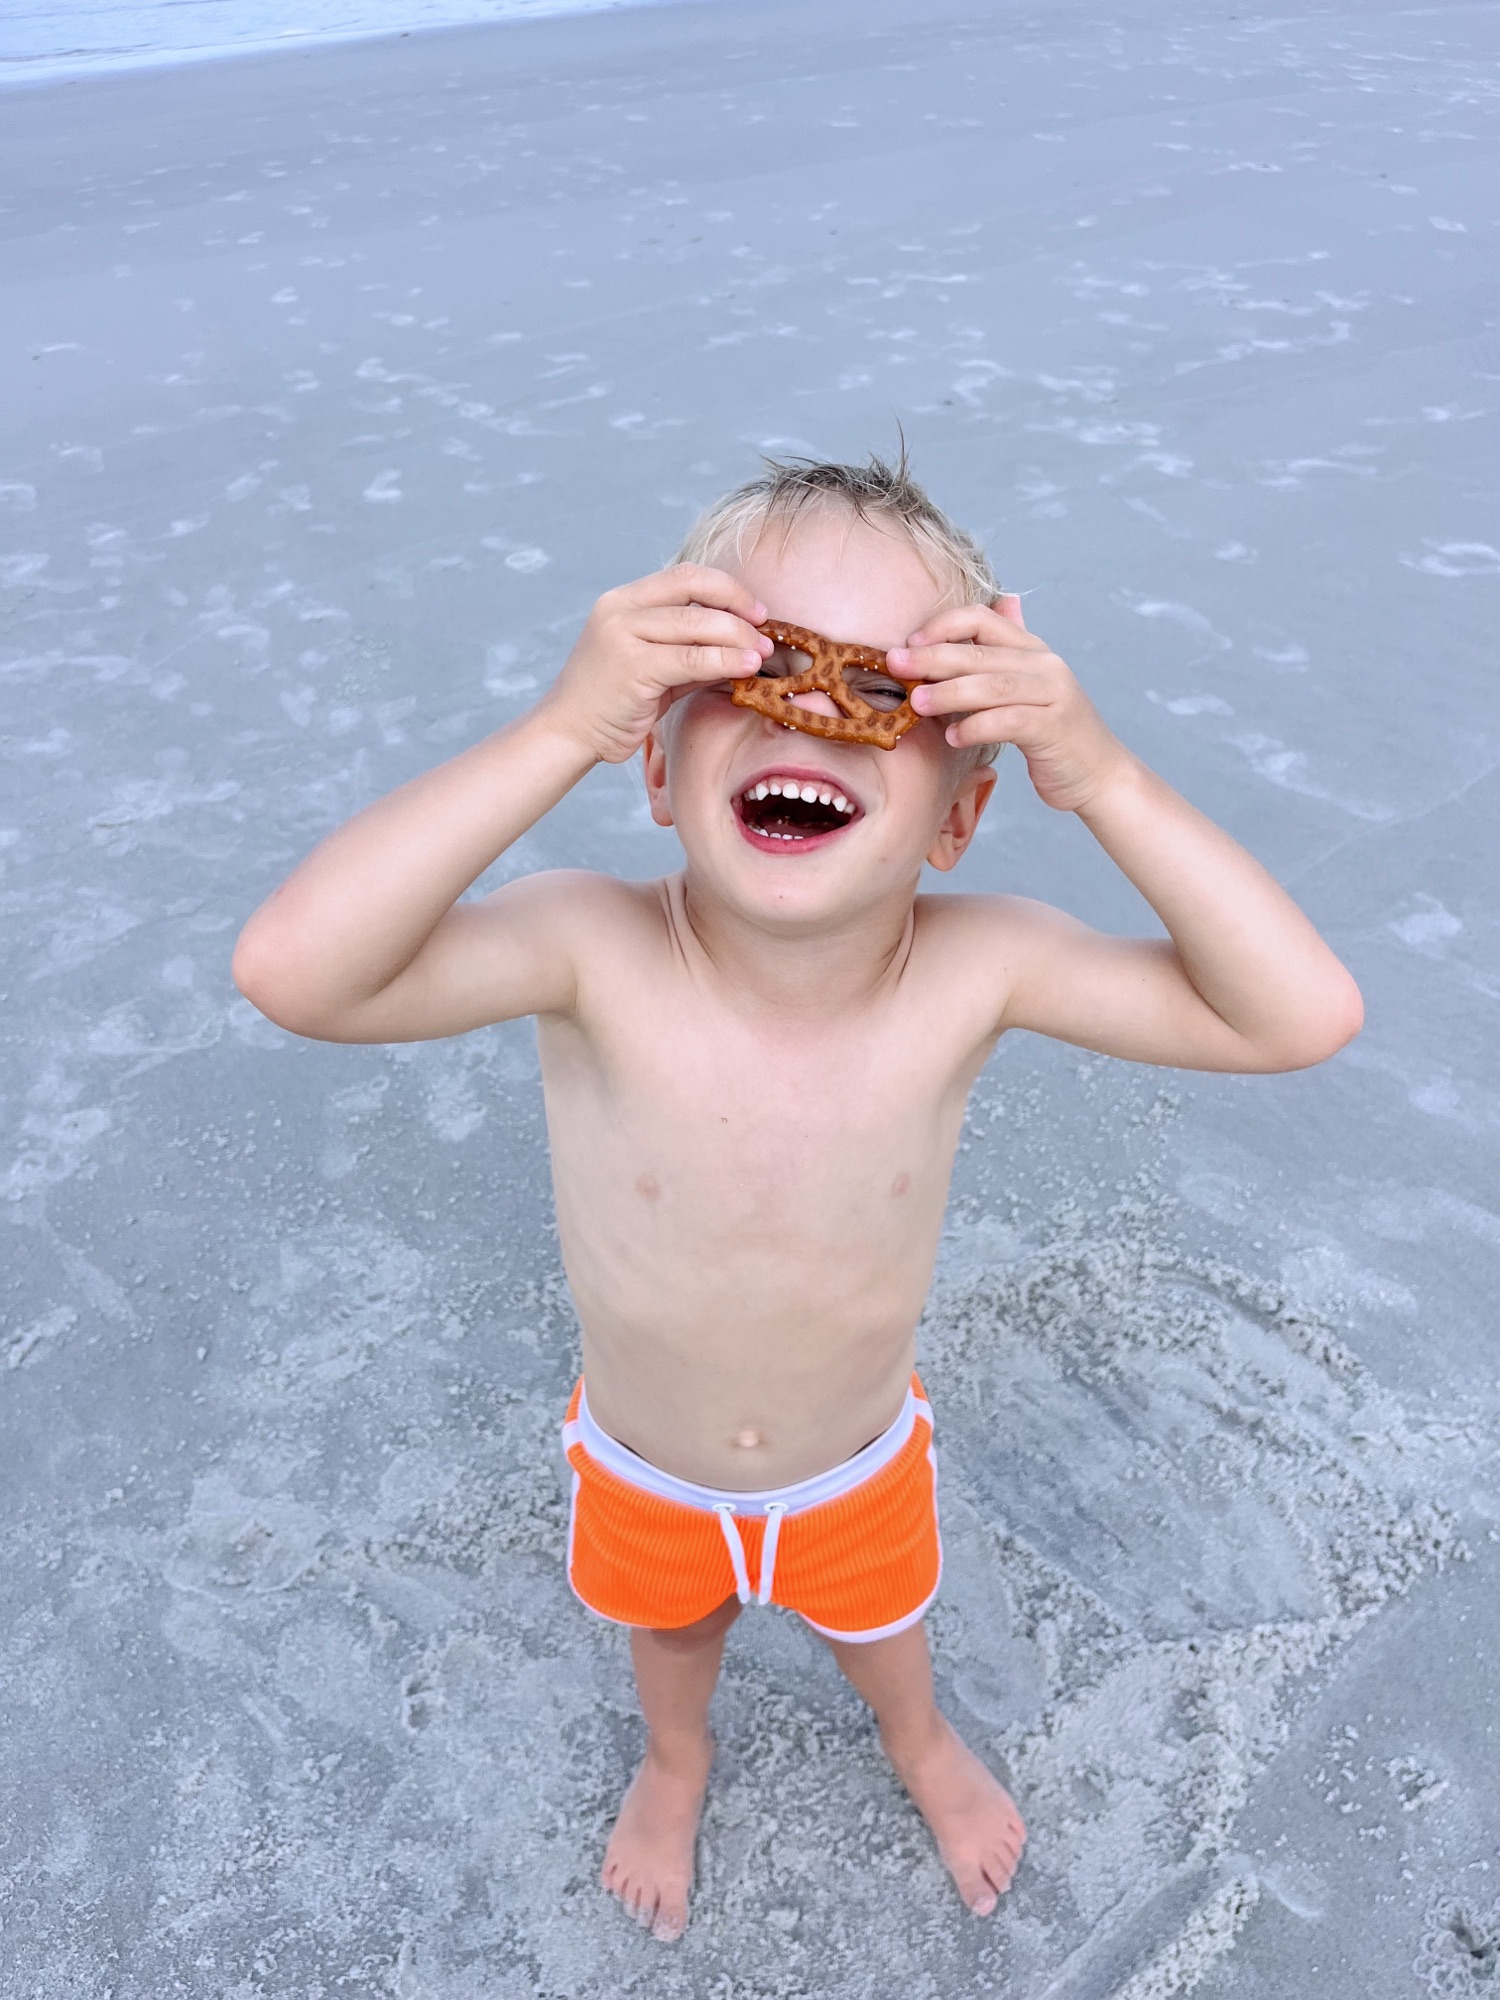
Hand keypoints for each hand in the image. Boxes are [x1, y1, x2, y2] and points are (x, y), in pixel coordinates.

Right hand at [538, 564, 771, 764]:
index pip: (686, 575)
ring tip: (763, 654)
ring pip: (697, 624)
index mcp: (624, 600)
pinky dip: (725, 662)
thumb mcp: (653, 665)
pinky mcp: (631, 667)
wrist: (568, 733)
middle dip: (739, 610)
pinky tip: (746, 669)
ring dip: (738, 637)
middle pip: (695, 591)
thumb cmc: (613, 703)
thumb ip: (690, 649)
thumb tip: (743, 645)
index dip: (728, 587)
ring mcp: (622, 635)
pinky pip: (692, 659)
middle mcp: (620, 609)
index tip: (755, 610)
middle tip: (766, 634)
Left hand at [888, 597, 1128, 813]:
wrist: (1098, 773)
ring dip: (949, 692)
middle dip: (933, 657)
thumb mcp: (1024, 690)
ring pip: (993, 685)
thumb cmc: (1050, 734)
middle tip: (895, 665)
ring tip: (916, 703)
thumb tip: (977, 622)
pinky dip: (976, 727)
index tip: (910, 643)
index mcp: (1032, 649)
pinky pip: (1008, 722)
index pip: (983, 618)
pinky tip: (952, 737)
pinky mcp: (1054, 727)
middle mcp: (1045, 665)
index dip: (943, 625)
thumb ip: (997, 661)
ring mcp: (1053, 694)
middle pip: (981, 652)